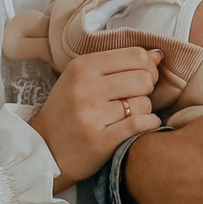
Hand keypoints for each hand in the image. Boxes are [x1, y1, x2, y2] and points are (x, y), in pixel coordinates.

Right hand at [28, 48, 160, 189]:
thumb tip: (157, 54)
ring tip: (129, 114)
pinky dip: (149, 124)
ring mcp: (91, 115)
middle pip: (143, 78)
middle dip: (147, 89)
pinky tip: (142, 125)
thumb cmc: (68, 110)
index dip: (148, 67)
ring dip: (144, 110)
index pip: (136, 55)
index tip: (142, 77)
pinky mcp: (99, 140)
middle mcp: (85, 88)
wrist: (44, 148)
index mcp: (82, 67)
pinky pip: (140, 124)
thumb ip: (118, 64)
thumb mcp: (82, 78)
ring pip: (144, 103)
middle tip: (136, 98)